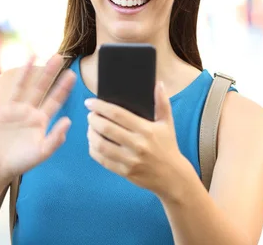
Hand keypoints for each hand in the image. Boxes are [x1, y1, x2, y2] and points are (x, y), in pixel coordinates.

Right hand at [0, 54, 75, 185]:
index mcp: (40, 120)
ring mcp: (12, 110)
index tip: (73, 74)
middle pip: (40, 87)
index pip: (55, 100)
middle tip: (60, 56)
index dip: (63, 88)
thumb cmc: (21, 162)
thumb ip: (55, 138)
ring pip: (20, 86)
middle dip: (50, 72)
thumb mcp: (42, 152)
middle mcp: (28, 111)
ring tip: (33, 53)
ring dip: (26, 71)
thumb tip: (69, 121)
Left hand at [85, 82, 189, 198]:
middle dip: (93, 119)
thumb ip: (162, 102)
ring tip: (90, 128)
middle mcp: (137, 144)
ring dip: (91, 134)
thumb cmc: (168, 146)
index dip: (101, 107)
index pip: (118, 115)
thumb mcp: (167, 123)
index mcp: (146, 130)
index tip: (90, 102)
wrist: (172, 177)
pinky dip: (93, 150)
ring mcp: (130, 160)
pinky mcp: (124, 172)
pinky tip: (93, 143)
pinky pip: (102, 160)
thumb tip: (158, 84)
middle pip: (106, 128)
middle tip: (90, 115)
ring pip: (101, 145)